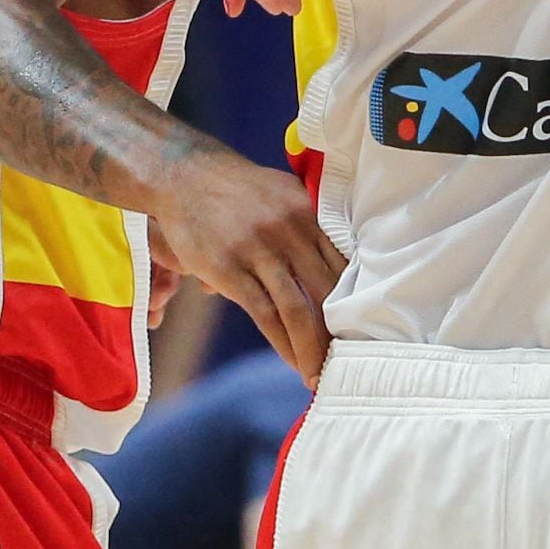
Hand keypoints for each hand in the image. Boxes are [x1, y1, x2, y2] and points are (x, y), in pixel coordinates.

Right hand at [148, 154, 338, 374]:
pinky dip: (282, 343)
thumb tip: (329, 266)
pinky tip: (292, 361)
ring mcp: (260, 250)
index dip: (357, 303)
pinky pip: (264, 314)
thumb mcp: (283, 195)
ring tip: (320, 374)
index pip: (345, 266)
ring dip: (312, 347)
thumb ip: (308, 230)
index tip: (365, 331)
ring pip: (298, 308)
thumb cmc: (237, 189)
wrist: (184, 174)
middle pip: (327, 291)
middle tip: (350, 361)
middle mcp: (290, 231)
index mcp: (309, 214)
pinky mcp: (229, 268)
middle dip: (340, 332)